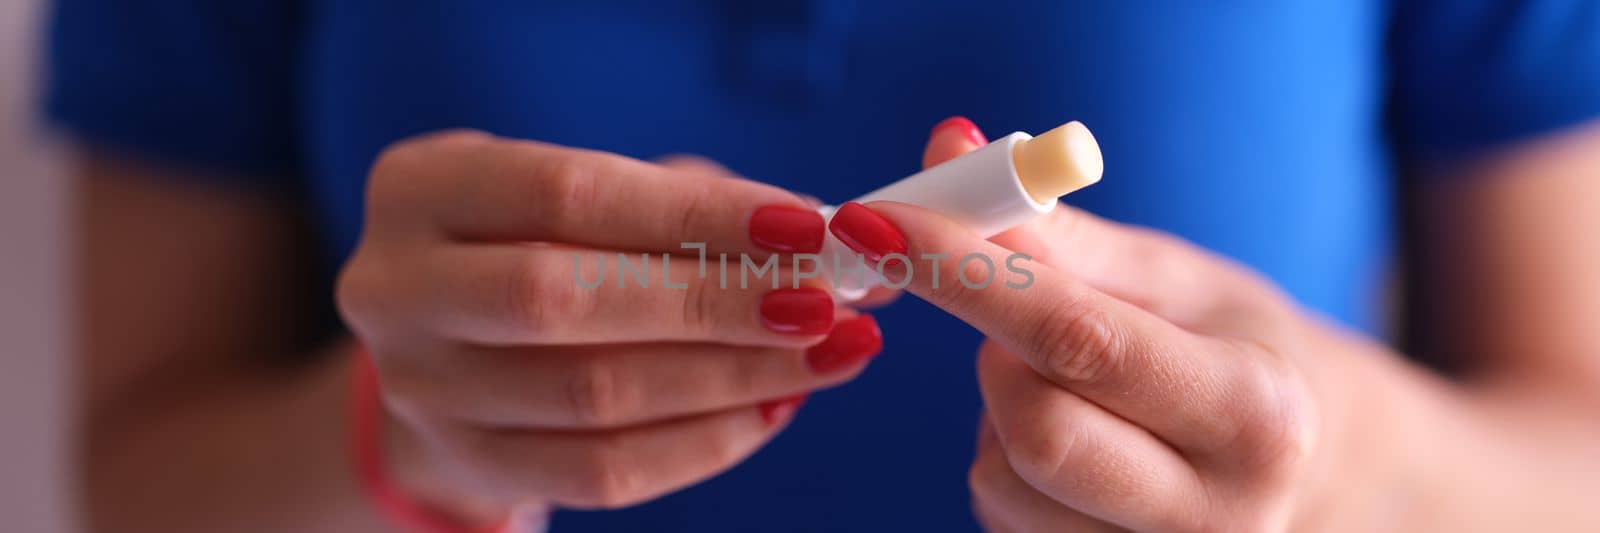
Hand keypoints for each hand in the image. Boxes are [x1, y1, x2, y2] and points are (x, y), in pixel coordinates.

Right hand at [335, 131, 884, 515]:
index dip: (694, 214)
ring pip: (591, 396)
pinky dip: (705, 443)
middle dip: (713, 302)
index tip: (805, 227)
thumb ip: (690, 205)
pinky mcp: (469, 465)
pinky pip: (603, 472)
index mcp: (422, 188)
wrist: (449, 344)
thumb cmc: (542, 241)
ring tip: (826, 354)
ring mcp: (423, 389)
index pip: (567, 193)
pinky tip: (774, 406)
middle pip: (561, 301)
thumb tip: (819, 232)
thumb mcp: (586, 193)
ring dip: (731, 378)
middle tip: (823, 302)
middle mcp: (399, 287)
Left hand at [828, 123, 1356, 530]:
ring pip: (1000, 477)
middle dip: (996, 352)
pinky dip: (1003, 457)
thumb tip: (947, 152)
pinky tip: (1068, 436)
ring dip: (998, 409)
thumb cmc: (1226, 346)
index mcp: (1257, 415)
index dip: (968, 275)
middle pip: (1035, 428)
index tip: (882, 222)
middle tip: (1016, 316)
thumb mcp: (1170, 278)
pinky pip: (998, 512)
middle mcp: (1216, 515)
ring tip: (1065, 383)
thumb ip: (1056, 230)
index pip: (1082, 341)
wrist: (1292, 461)